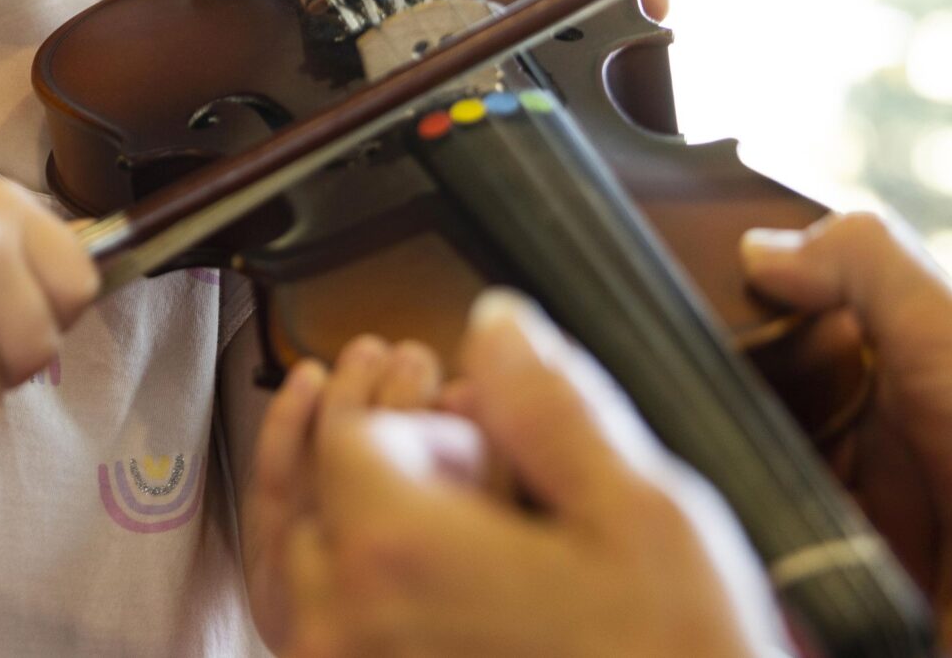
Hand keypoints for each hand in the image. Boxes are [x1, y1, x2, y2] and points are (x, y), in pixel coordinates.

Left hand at [275, 291, 784, 657]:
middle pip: (321, 499)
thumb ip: (550, 407)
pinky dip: (342, 590)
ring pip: (307, 572)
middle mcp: (348, 624)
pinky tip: (405, 560)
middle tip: (433, 414)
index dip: (412, 413)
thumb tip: (496, 326)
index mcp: (397, 554)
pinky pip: (322, 636)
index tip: (468, 414)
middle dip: (375, 448)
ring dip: (347, 513)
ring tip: (418, 485)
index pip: (347, 438)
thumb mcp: (644, 515)